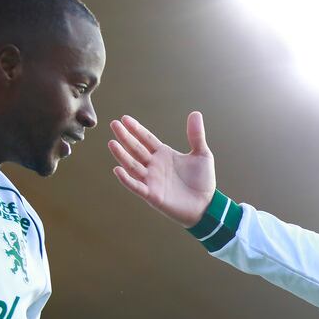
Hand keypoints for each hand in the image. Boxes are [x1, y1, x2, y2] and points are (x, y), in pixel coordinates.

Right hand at [108, 112, 216, 227]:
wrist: (207, 205)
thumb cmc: (203, 181)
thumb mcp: (202, 155)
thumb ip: (196, 135)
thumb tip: (195, 113)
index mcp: (163, 154)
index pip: (146, 139)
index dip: (136, 129)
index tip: (125, 119)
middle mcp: (154, 166)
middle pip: (136, 149)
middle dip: (125, 137)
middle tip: (114, 124)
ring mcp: (151, 180)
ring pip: (133, 166)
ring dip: (122, 155)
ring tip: (112, 143)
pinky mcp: (152, 195)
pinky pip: (136, 186)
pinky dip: (127, 179)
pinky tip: (117, 169)